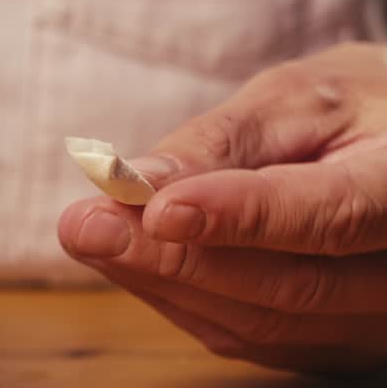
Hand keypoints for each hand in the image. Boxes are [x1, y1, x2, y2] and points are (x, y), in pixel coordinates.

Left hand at [59, 42, 386, 376]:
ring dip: (160, 281)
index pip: (330, 216)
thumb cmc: (353, 108)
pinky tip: (129, 260)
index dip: (241, 218)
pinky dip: (179, 297)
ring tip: (89, 234)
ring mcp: (371, 322)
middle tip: (83, 224)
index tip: (157, 209)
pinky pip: (248, 336)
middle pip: (285, 286)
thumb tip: (140, 183)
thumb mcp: (299, 99)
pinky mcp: (331, 342)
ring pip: (259, 322)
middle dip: (171, 258)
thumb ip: (226, 141)